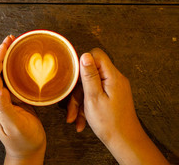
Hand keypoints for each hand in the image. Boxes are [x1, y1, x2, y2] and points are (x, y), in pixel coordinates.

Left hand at [0, 35, 45, 164]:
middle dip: (1, 53)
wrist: (28, 151)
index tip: (5, 45)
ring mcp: (4, 99)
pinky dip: (15, 67)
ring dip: (7, 58)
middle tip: (10, 39)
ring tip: (14, 45)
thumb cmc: (23, 140)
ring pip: (3, 73)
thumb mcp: (14, 125)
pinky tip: (22, 63)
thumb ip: (3, 107)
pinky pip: (11, 79)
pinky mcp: (13, 100)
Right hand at [76, 48, 168, 164]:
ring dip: (80, 101)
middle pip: (90, 73)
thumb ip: (89, 76)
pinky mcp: (112, 95)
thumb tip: (85, 55)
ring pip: (90, 86)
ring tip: (74, 117)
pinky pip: (95, 94)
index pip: (96, 55)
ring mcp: (114, 87)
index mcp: (112, 76)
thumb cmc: (109, 123)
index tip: (75, 78)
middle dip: (78, 90)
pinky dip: (87, 105)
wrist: (124, 142)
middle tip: (72, 107)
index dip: (83, 63)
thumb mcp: (93, 97)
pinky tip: (81, 120)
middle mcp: (115, 79)